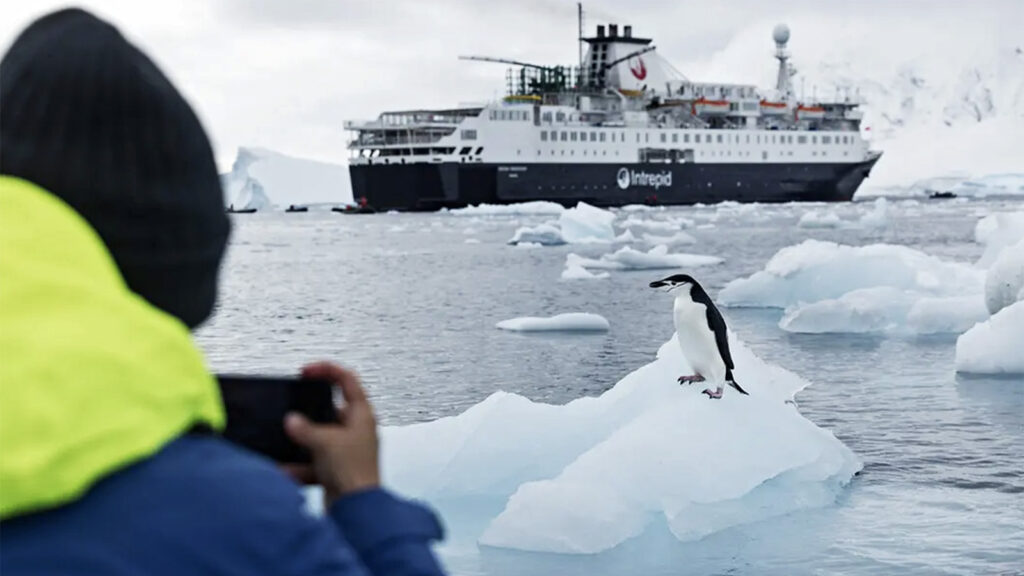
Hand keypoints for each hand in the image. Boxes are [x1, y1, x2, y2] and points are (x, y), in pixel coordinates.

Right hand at [283, 362, 380, 505]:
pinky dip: (299, 466)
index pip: (348, 380)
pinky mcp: (336, 469)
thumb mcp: (325, 442)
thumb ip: (305, 428)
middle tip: (291, 411)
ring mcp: (346, 450)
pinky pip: (313, 462)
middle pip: (329, 411)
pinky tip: (285, 470)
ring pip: (318, 438)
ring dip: (301, 442)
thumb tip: (292, 421)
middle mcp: (356, 430)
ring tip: (285, 441)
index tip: (306, 371)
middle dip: (308, 414)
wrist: (357, 509)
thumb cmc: (353, 471)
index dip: (327, 370)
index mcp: (362, 415)